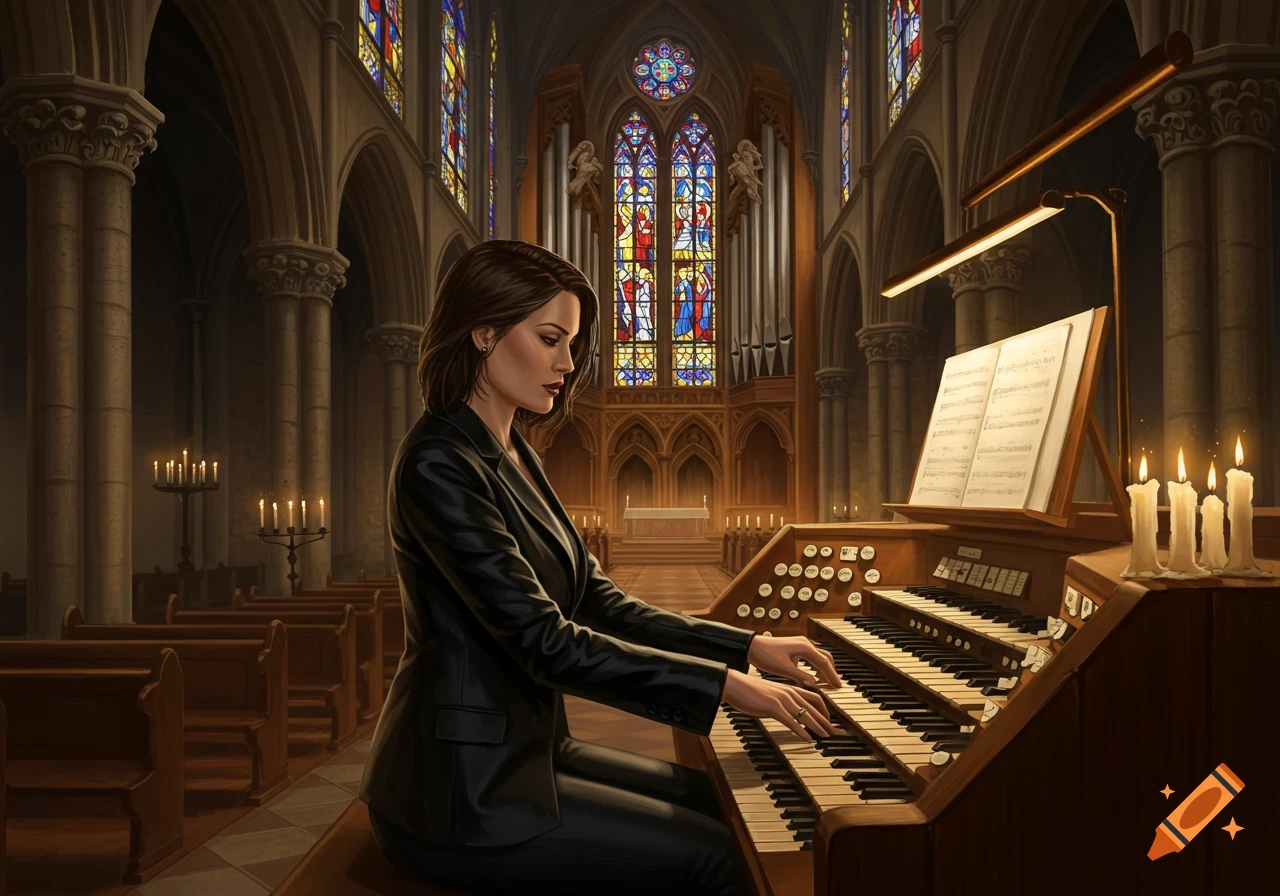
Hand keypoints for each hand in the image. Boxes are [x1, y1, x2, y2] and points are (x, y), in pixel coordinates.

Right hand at [720, 668, 835, 741]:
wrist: (735, 685)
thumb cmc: (749, 690)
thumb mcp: (771, 693)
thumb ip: (782, 700)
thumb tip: (789, 711)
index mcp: (789, 688)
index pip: (814, 697)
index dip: (824, 710)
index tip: (829, 720)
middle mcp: (789, 693)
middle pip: (814, 707)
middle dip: (826, 720)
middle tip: (834, 731)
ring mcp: (782, 700)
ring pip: (806, 715)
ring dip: (818, 726)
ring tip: (825, 736)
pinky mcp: (774, 708)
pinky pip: (792, 722)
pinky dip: (802, 731)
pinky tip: (808, 739)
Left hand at [747, 635, 842, 689]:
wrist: (752, 646)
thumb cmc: (765, 655)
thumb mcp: (784, 669)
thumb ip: (801, 677)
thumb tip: (814, 684)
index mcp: (805, 647)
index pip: (824, 663)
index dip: (832, 676)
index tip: (838, 687)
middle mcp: (805, 643)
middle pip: (825, 658)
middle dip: (831, 672)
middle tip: (836, 685)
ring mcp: (801, 644)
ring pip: (819, 656)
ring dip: (824, 669)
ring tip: (827, 682)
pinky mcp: (796, 647)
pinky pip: (811, 656)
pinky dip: (816, 666)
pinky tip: (814, 676)